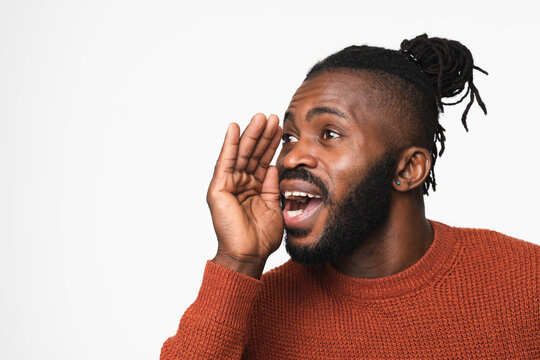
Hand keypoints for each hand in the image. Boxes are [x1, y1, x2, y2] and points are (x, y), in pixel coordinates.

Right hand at [207, 113, 282, 277]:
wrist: (249, 254)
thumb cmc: (261, 237)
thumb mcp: (272, 205)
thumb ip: (271, 185)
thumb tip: (272, 167)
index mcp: (254, 188)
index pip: (263, 161)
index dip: (271, 145)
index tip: (280, 128)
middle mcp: (240, 184)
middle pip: (252, 154)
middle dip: (262, 135)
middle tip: (272, 117)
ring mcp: (228, 185)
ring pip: (241, 154)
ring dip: (250, 135)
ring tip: (260, 117)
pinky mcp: (219, 188)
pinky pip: (225, 162)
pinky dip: (229, 144)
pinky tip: (234, 128)